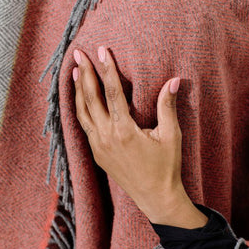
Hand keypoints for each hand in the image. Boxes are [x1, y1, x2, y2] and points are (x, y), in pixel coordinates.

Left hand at [72, 45, 207, 227]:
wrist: (155, 198)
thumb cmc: (166, 167)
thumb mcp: (171, 136)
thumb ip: (167, 107)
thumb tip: (173, 81)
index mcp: (124, 131)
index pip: (112, 92)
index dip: (107, 69)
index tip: (102, 50)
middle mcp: (106, 137)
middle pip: (91, 99)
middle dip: (84, 74)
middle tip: (78, 54)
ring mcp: (98, 147)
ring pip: (82, 113)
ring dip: (78, 91)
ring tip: (75, 71)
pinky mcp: (97, 154)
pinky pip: (84, 126)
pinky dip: (81, 109)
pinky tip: (81, 99)